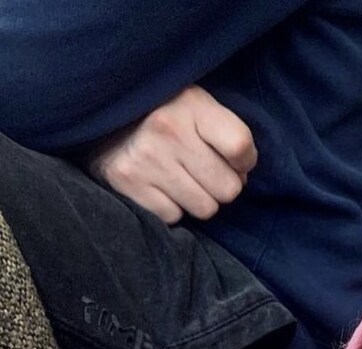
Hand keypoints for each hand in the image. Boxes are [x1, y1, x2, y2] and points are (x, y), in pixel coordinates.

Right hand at [87, 85, 256, 224]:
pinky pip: (174, 216)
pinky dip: (171, 206)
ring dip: (198, 199)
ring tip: (180, 177)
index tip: (232, 158)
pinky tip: (160, 185)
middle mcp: (168, 131)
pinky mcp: (127, 182)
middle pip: (228, 189)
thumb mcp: (198, 104)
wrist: (102, 111)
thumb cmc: (164, 112)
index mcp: (192, 105)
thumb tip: (242, 177)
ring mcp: (146, 159)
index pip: (240, 147)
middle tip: (202, 170)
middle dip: (221, 185)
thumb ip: (227, 133)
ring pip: (205, 208)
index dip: (244, 161)